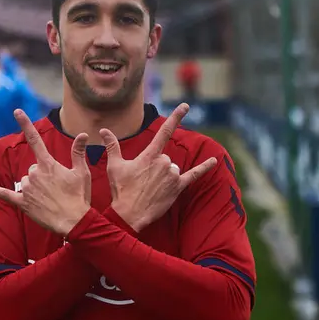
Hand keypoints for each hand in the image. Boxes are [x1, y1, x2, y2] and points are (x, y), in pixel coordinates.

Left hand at [0, 109, 91, 236]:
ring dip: (35, 187)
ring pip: (26, 181)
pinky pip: (4, 194)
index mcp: (48, 164)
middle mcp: (34, 173)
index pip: (35, 139)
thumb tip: (82, 134)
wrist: (74, 221)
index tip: (17, 111)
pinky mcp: (22, 202)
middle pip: (33, 168)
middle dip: (43, 176)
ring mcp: (26, 188)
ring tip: (50, 198)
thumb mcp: (81, 172)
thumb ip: (78, 152)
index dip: (26, 124)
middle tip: (57, 188)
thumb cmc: (79, 196)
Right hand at [102, 103, 216, 231]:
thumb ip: (112, 145)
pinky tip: (214, 161)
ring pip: (173, 168)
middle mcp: (164, 162)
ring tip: (151, 188)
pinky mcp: (178, 187)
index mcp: (150, 155)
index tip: (185, 106)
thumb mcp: (115, 166)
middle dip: (156, 167)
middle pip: (165, 157)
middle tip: (143, 181)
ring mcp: (172, 175)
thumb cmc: (121, 190)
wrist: (129, 214)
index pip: (164, 131)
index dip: (175, 117)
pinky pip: (194, 175)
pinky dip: (204, 167)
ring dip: (165, 175)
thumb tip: (104, 130)